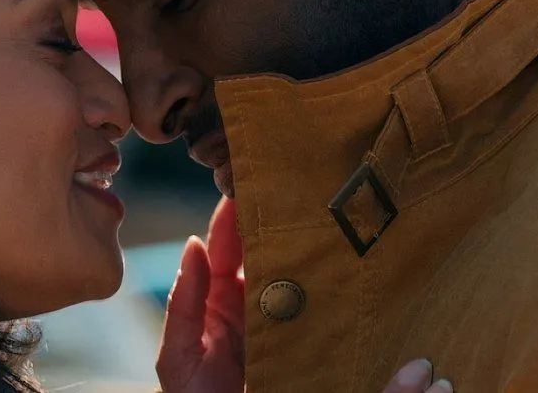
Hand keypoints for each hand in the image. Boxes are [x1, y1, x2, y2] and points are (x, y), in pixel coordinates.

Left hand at [156, 198, 452, 392]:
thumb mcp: (180, 356)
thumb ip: (185, 305)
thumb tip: (193, 245)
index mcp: (222, 303)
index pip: (230, 250)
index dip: (237, 216)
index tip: (253, 182)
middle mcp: (256, 309)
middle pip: (274, 259)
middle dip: (286, 227)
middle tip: (304, 191)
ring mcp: (286, 328)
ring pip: (305, 283)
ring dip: (318, 256)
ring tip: (334, 222)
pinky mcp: (314, 351)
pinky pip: (330, 320)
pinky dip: (342, 298)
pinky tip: (357, 276)